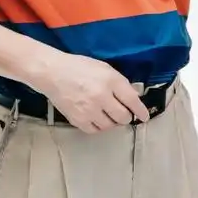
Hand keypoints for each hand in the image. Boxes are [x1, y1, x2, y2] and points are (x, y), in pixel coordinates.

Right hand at [33, 53, 149, 133]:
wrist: (53, 73)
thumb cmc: (79, 67)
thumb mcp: (104, 68)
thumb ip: (119, 83)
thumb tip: (133, 98)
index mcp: (110, 80)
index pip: (132, 100)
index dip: (141, 111)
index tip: (144, 117)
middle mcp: (101, 96)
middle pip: (123, 117)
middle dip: (126, 116)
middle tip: (121, 112)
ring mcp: (89, 110)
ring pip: (110, 126)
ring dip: (112, 121)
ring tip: (106, 113)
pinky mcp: (78, 120)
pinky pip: (95, 130)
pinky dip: (99, 126)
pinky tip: (96, 118)